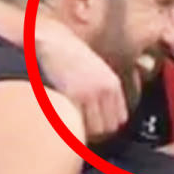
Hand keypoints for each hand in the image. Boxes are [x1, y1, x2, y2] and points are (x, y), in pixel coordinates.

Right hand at [35, 18, 127, 139]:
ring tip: (73, 128)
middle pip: (109, 127)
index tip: (96, 128)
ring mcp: (89, 94)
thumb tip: (100, 112)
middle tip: (82, 131)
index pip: (120, 119)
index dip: (108, 126)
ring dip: (84, 132)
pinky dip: (72, 126)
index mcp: (112, 84)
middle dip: (97, 133)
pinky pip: (77, 122)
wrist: (52, 40)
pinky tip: (64, 122)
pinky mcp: (72, 96)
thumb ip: (102, 90)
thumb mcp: (95, 70)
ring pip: (95, 129)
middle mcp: (105, 91)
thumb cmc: (68, 55)